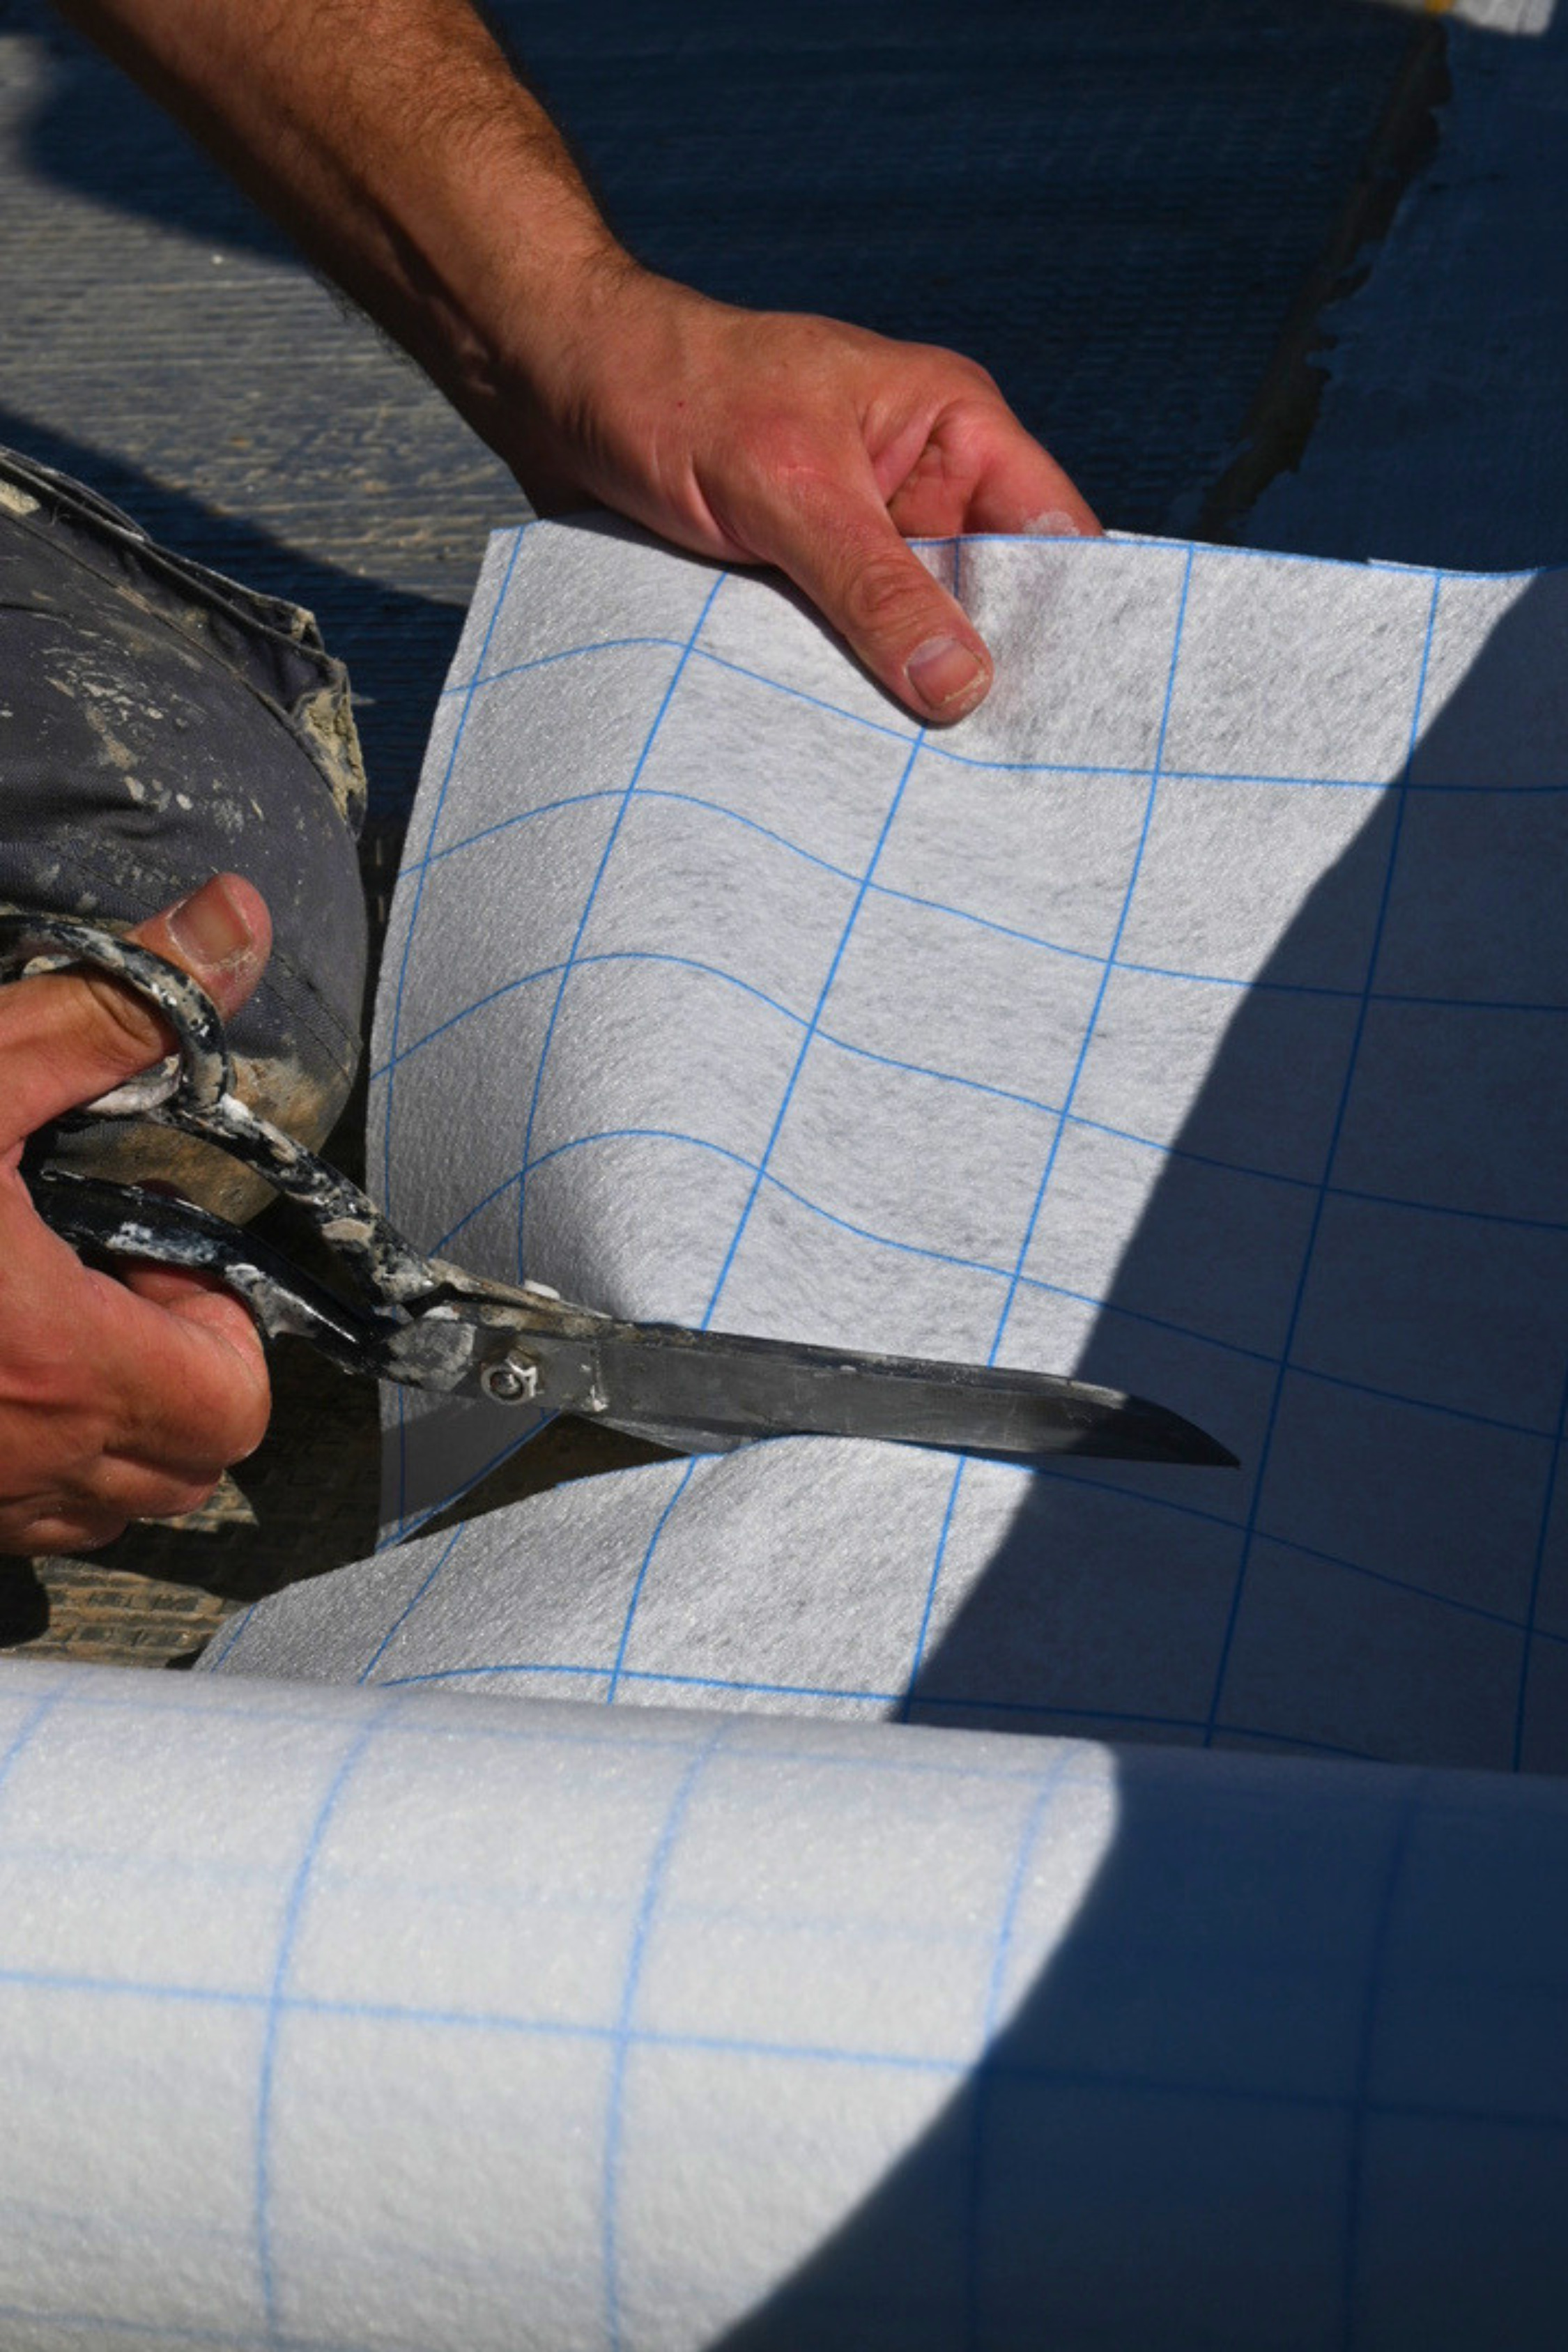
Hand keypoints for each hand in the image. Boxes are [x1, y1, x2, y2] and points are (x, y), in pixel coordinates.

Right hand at [0, 875, 272, 1555]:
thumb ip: (108, 1014)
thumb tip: (232, 919)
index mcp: (56, 1361)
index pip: (234, 1407)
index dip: (221, 1328)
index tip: (150, 1250)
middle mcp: (15, 1459)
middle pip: (186, 1466)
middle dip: (177, 1375)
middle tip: (103, 1282)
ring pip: (100, 1506)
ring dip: (106, 1425)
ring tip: (36, 1321)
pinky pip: (11, 1519)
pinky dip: (23, 1459)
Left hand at [494, 266, 1100, 724]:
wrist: (550, 388)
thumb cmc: (672, 392)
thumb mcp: (787, 490)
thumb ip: (875, 588)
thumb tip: (961, 688)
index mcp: (952, 428)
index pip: (1053, 533)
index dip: (1072, 623)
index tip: (1076, 720)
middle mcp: (920, 488)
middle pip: (989, 606)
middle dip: (985, 681)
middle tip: (1000, 783)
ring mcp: (859, 545)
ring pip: (913, 644)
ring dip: (905, 703)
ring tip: (927, 789)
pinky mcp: (801, 589)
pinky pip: (843, 659)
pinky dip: (842, 702)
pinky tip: (849, 761)